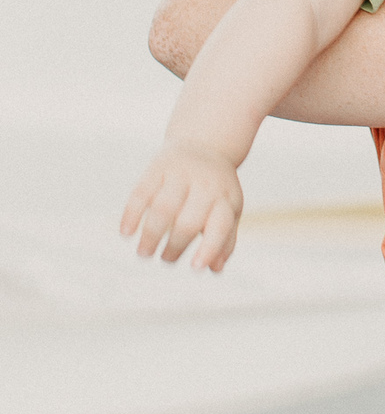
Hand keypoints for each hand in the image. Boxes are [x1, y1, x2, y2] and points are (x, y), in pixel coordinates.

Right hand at [120, 144, 243, 270]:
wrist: (205, 143)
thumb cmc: (217, 189)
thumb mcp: (229, 209)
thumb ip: (225, 240)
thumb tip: (214, 269)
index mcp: (226, 199)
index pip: (220, 226)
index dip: (209, 248)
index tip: (195, 267)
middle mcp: (205, 186)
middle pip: (188, 221)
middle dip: (175, 246)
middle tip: (166, 260)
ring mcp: (181, 175)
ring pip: (163, 208)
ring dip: (151, 234)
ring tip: (144, 253)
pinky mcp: (158, 167)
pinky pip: (142, 192)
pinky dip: (131, 214)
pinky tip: (126, 233)